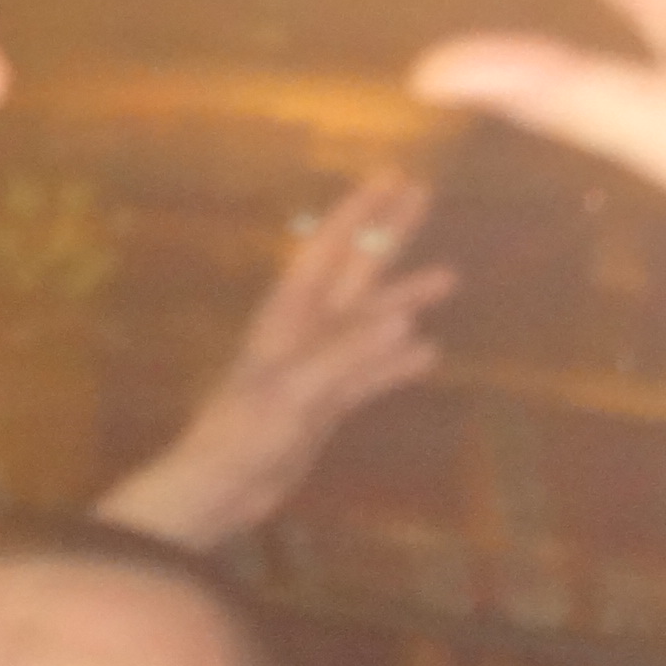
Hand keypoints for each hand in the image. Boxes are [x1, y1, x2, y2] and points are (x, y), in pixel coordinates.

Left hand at [97, 167, 451, 548]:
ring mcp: (316, 368)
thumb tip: (406, 317)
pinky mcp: (325, 406)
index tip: (392, 177)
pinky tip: (429, 353)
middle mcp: (304, 333)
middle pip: (354, 271)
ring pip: (369, 321)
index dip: (360, 212)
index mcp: (288, 317)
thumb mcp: (296, 391)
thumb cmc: (242, 434)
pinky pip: (370, 375)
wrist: (217, 489)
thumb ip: (349, 354)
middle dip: (387, 234)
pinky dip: (397, 364)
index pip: (329, 250)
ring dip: (404, 297)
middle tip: (424, 195)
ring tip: (448, 277)